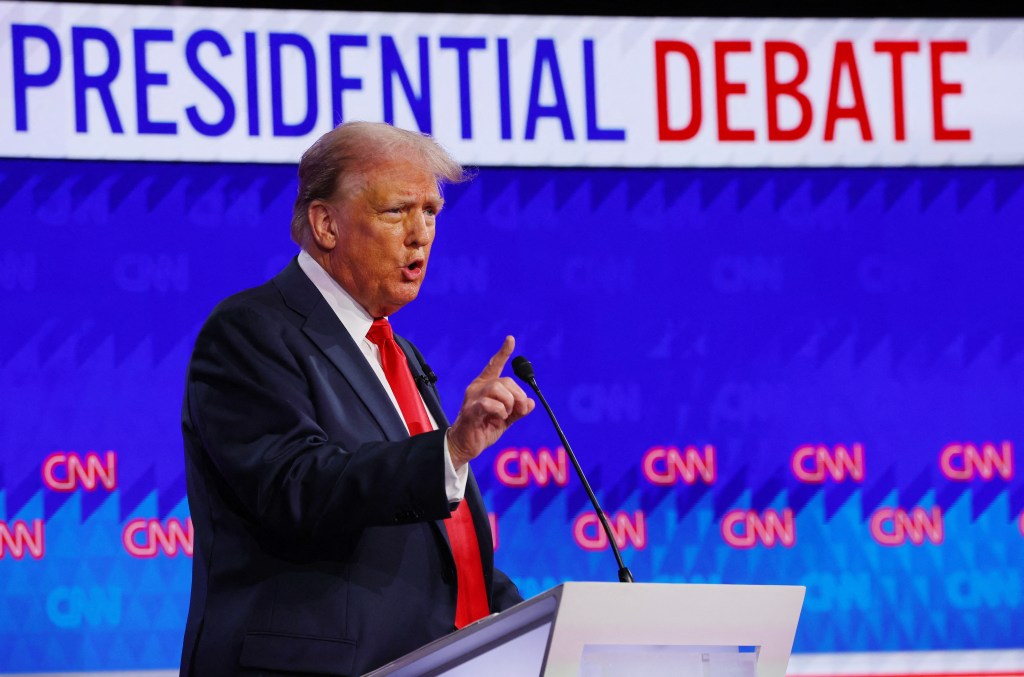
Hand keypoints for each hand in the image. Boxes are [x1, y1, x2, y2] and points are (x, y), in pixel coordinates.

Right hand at [447, 336, 535, 468]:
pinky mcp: (471, 411)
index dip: (503, 352)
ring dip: (509, 403)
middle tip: (519, 409)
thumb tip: (531, 402)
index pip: (494, 365)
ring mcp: (472, 399)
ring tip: (506, 415)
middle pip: (505, 381)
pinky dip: (501, 411)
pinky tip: (499, 418)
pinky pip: (489, 404)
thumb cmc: (483, 429)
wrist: (465, 446)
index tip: (510, 339)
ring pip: (498, 389)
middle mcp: (477, 388)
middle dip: (518, 395)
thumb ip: (518, 410)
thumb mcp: (506, 418)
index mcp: (485, 386)